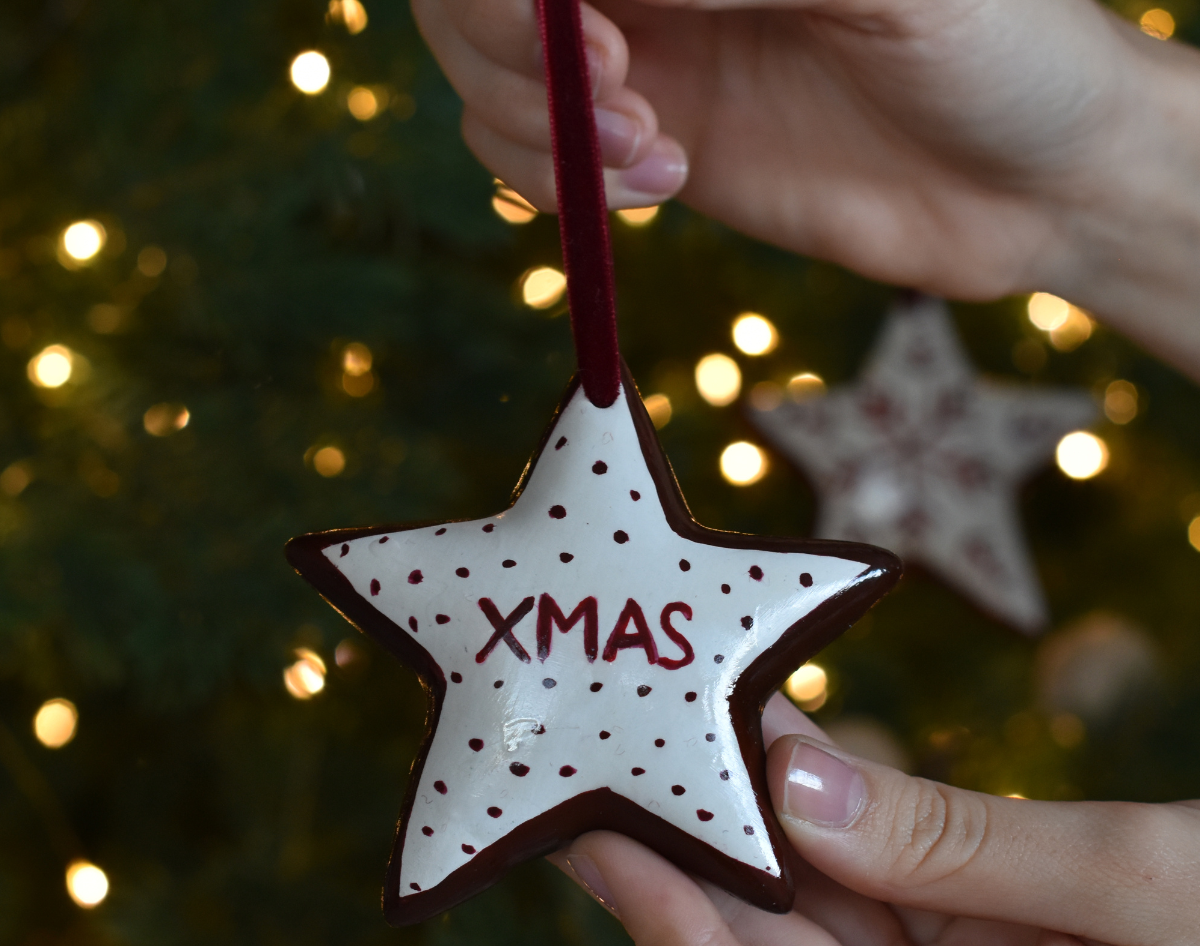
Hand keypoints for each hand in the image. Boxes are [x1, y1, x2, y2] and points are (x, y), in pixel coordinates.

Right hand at [414, 0, 1199, 376]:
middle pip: (476, 3)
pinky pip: (537, 163)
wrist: (1033, 185)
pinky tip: (663, 183)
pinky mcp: (654, 154)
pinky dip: (561, 185)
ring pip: (492, 84)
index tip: (589, 34)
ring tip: (658, 154)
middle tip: (623, 97)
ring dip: (539, 130)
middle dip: (515, 56)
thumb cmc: (998, 47)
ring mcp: (648, 62)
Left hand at [555, 694, 1199, 945]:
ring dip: (739, 837)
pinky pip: (857, 915)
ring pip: (797, 940)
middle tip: (608, 753)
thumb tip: (784, 785)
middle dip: (680, 868)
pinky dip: (812, 837)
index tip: (621, 839)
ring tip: (675, 731)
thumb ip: (944, 839)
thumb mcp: (1129, 875)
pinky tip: (771, 752)